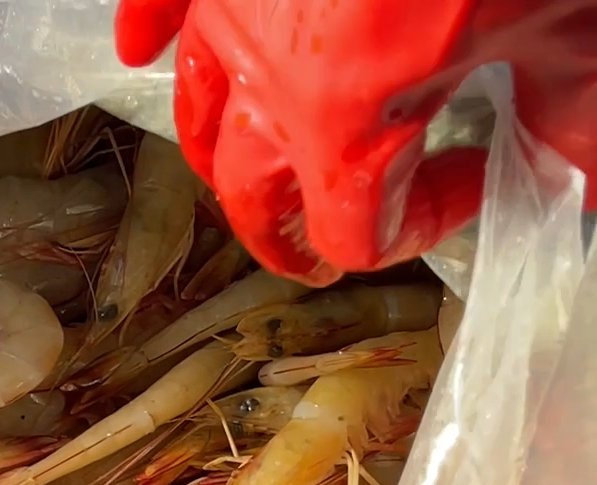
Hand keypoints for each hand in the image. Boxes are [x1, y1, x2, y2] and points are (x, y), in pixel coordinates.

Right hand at [115, 0, 596, 280]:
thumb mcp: (577, 34)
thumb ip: (572, 124)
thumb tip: (570, 179)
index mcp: (344, 121)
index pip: (356, 231)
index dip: (419, 226)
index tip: (473, 180)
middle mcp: (269, 71)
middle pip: (252, 196)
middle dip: (288, 233)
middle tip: (321, 242)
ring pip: (197, 109)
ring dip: (221, 156)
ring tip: (254, 174)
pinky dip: (150, 26)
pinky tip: (146, 48)